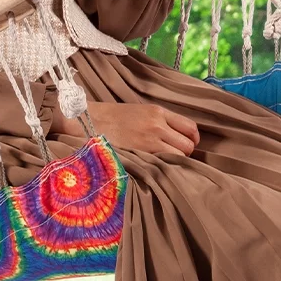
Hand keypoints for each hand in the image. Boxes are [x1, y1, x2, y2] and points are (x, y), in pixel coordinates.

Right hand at [62, 100, 199, 156]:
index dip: (192, 139)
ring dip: (176, 162)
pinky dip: (165, 168)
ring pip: (180, 156)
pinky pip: (165, 164)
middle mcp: (157, 124)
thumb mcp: (139, 112)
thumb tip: (174, 137)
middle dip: (185, 153)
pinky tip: (156, 168)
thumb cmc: (111, 118)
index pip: (190, 126)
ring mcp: (150, 139)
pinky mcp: (140, 153)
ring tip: (164, 163)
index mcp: (158, 111)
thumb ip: (158, 122)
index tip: (187, 146)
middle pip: (188, 144)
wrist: (87, 121)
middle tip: (174, 157)